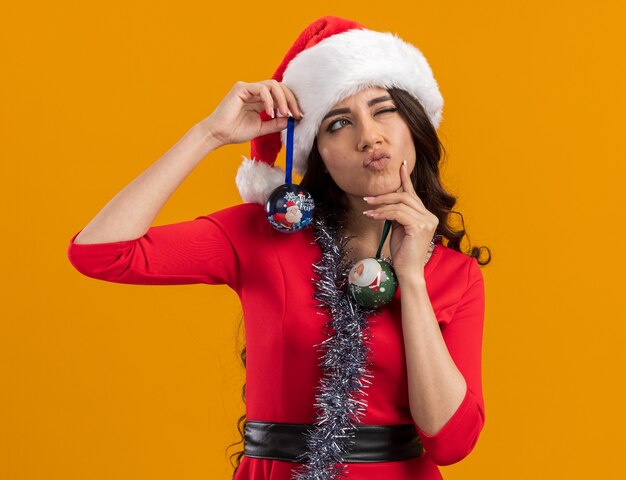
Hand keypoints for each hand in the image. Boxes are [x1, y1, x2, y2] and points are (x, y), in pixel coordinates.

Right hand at [198, 80, 303, 146]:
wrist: (219, 135)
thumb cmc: (236, 131)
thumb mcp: (262, 128)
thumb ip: (276, 123)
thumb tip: (292, 120)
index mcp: (260, 99)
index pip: (281, 95)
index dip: (292, 103)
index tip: (299, 116)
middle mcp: (255, 91)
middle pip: (279, 87)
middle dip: (291, 100)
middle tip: (296, 114)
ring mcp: (248, 88)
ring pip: (272, 85)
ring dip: (283, 99)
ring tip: (285, 113)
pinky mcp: (241, 88)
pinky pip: (261, 89)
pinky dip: (269, 100)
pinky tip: (271, 112)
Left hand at [363, 160, 438, 280]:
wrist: (408, 271)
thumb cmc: (403, 253)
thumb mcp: (399, 229)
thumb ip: (397, 214)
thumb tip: (385, 202)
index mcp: (426, 216)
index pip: (413, 194)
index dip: (406, 178)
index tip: (401, 165)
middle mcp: (430, 216)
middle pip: (405, 196)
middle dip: (385, 195)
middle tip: (368, 199)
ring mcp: (427, 221)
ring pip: (400, 204)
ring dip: (381, 205)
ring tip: (367, 210)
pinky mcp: (419, 226)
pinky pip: (397, 213)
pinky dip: (383, 213)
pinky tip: (372, 216)